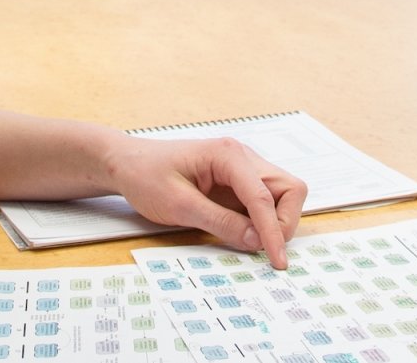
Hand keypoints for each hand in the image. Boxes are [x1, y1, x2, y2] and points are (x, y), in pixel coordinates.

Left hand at [106, 136, 306, 267]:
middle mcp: (243, 158)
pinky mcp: (238, 184)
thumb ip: (219, 222)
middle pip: (288, 190)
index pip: (264, 196)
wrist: (128, 164)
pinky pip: (264, 203)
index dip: (274, 231)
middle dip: (283, 222)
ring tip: (253, 243)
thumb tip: (256, 241)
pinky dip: (263, 222)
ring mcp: (243, 170)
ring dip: (276, 222)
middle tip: (266, 250)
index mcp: (228, 155)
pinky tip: (246, 236)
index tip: (277, 261)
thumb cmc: (146, 176)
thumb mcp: (178, 204)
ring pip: (282, 196)